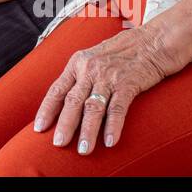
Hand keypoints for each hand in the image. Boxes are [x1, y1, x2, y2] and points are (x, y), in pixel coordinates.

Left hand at [32, 24, 185, 154]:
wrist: (152, 41)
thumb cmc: (121, 52)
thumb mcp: (93, 58)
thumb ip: (79, 77)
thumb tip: (64, 102)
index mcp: (77, 63)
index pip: (57, 89)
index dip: (47, 109)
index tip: (39, 127)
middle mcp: (89, 69)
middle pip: (73, 101)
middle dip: (65, 124)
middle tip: (58, 143)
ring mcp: (108, 76)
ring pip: (93, 107)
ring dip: (88, 131)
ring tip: (83, 149)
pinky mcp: (128, 83)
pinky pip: (118, 108)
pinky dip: (113, 126)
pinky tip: (110, 141)